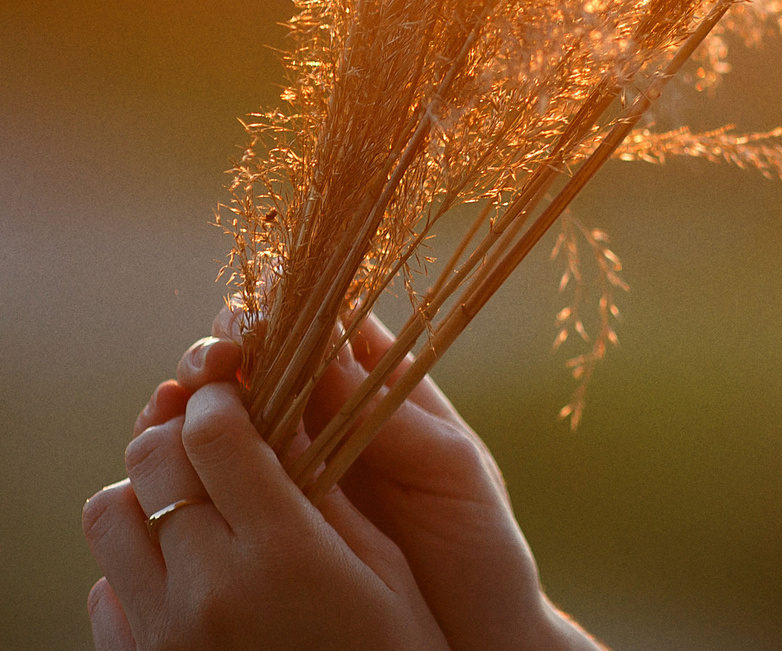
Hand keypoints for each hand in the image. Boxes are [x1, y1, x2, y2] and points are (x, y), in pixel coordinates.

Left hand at [82, 367, 447, 650]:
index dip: (222, 394)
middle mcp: (207, 589)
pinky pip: (104, 589)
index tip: (235, 382)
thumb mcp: (382, 568)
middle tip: (209, 423)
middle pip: (153, 462)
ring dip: (146, 491)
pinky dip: (134, 564)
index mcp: (282, 553)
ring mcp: (160, 635)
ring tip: (191, 497)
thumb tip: (288, 416)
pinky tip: (185, 569)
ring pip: (110, 517)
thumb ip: (328, 492)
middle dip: (178, 427)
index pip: (217, 435)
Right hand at [97, 317, 601, 650]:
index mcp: (384, 395)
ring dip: (189, 403)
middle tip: (213, 362)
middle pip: (258, 365)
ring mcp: (291, 472)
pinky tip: (162, 458)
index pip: (325, 327)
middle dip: (223, 351)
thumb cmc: (477, 551)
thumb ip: (394, 414)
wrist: (470, 639)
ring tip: (174, 404)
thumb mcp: (450, 472)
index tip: (257, 307)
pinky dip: (183, 463)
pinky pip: (215, 481)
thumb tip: (331, 346)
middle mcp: (330, 424)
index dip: (285, 307)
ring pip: (223, 420)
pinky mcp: (265, 521)